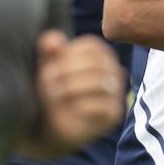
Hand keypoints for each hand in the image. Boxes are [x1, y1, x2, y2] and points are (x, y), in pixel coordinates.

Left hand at [36, 31, 126, 149]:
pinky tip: (70, 110)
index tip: (51, 67)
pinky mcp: (114, 114)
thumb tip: (52, 39)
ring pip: (99, 83)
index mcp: (100, 55)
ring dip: (70, 89)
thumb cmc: (51, 91)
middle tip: (47, 85)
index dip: (68, 55)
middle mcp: (113, 71)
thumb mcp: (46, 67)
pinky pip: (100, 106)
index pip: (91, 46)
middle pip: (95, 63)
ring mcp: (116, 93)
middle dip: (66, 72)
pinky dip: (79, 107)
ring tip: (55, 96)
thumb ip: (48, 52)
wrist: (48, 125)